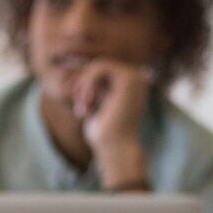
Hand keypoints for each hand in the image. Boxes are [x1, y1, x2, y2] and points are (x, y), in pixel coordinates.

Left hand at [68, 58, 152, 185]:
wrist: (115, 148)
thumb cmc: (104, 134)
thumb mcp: (94, 106)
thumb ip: (92, 89)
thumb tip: (74, 72)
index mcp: (133, 85)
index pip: (103, 70)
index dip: (86, 82)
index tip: (77, 102)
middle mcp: (138, 79)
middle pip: (100, 65)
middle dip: (83, 83)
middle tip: (77, 104)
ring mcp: (136, 77)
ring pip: (99, 64)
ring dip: (84, 84)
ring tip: (82, 105)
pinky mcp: (128, 79)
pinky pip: (100, 66)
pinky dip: (88, 82)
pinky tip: (87, 101)